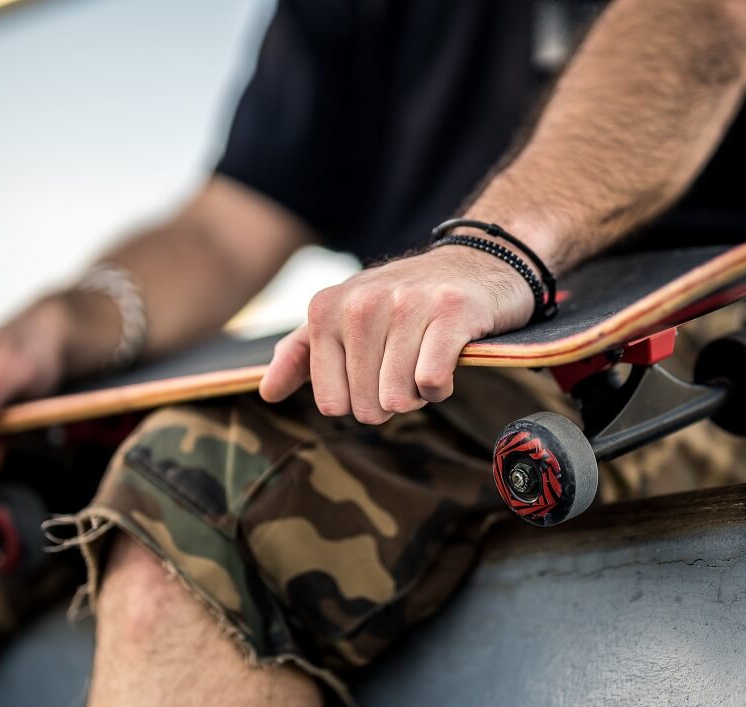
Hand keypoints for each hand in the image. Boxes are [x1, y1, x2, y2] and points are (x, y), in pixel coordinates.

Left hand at [259, 243, 533, 422]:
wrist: (477, 262)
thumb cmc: (405, 301)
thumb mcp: (345, 317)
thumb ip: (302, 354)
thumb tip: (268, 392)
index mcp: (326, 308)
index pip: (331, 401)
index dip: (359, 401)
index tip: (375, 374)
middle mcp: (361, 303)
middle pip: (366, 405)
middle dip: (390, 401)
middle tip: (406, 367)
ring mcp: (407, 304)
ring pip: (399, 398)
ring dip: (419, 394)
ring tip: (426, 362)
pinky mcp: (451, 312)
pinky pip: (431, 381)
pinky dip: (441, 387)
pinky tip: (448, 366)